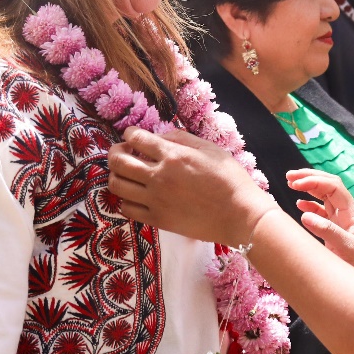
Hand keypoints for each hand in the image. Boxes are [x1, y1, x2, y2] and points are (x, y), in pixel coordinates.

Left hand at [107, 128, 276, 245]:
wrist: (239, 214)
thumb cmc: (229, 178)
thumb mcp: (209, 148)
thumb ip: (181, 138)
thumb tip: (159, 136)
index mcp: (173, 155)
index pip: (136, 138)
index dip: (129, 134)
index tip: (132, 136)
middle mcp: (159, 176)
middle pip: (118, 161)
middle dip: (114, 152)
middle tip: (122, 152)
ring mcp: (155, 200)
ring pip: (116, 185)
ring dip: (116, 175)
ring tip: (127, 174)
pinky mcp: (158, 219)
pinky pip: (127, 209)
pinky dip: (125, 199)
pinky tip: (136, 195)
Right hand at [286, 168, 353, 281]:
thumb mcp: (349, 248)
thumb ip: (328, 231)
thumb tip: (304, 215)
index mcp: (352, 212)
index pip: (332, 186)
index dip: (314, 181)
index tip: (296, 184)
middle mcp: (347, 213)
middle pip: (328, 186)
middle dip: (309, 177)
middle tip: (289, 175)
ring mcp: (342, 221)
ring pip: (324, 197)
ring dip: (308, 188)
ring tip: (290, 183)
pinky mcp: (336, 231)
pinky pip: (322, 213)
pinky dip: (310, 206)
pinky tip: (299, 205)